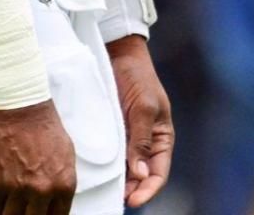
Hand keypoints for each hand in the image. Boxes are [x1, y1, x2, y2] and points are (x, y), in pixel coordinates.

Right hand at [0, 100, 77, 214]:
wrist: (19, 105)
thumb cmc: (42, 124)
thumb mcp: (66, 156)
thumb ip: (60, 182)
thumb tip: (54, 201)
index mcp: (64, 184)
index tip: (41, 214)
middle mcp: (41, 190)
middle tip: (26, 210)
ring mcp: (16, 188)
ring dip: (11, 213)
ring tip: (11, 207)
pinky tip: (0, 200)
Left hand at [107, 35, 174, 206]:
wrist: (118, 53)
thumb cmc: (138, 77)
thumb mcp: (145, 107)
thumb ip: (142, 140)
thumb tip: (139, 173)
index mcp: (161, 139)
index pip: (158, 173)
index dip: (147, 190)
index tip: (132, 201)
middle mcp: (144, 144)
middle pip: (140, 177)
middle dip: (130, 192)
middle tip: (113, 201)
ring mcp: (126, 140)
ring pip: (123, 170)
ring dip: (115, 183)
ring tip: (101, 194)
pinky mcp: (109, 134)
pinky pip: (107, 156)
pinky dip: (103, 168)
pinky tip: (92, 176)